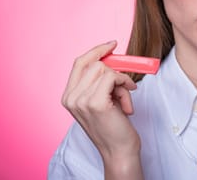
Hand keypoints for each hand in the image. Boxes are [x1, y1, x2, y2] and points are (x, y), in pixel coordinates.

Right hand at [62, 40, 142, 176]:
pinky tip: (127, 106)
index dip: (96, 50)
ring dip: (122, 83)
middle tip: (126, 86)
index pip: (79, 62)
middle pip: (94, 63)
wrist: (119, 152)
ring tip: (124, 101)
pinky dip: (125, 86)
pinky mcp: (95, 102)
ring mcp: (81, 100)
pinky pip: (113, 77)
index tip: (112, 44)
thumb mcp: (103, 100)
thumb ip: (101, 81)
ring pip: (106, 69)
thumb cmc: (114, 127)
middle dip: (115, 72)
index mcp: (69, 96)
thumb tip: (113, 58)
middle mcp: (71, 97)